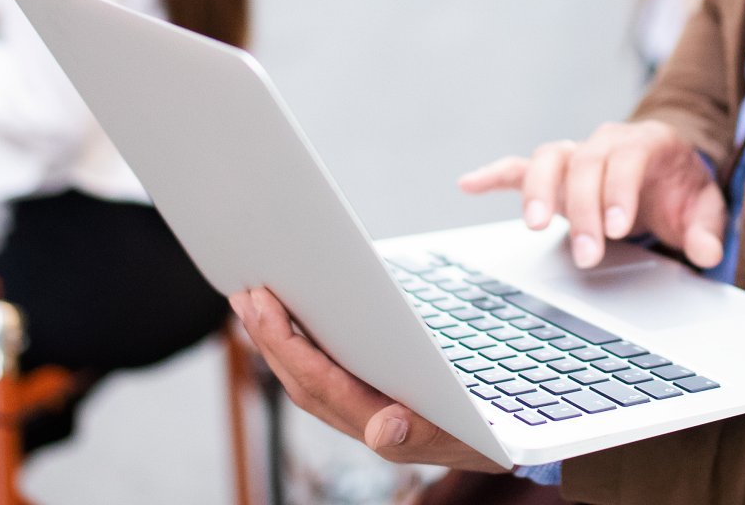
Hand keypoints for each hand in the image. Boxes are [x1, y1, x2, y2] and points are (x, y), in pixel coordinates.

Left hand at [233, 288, 500, 471]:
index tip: (264, 306)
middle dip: (269, 338)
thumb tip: (383, 430)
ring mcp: (361, 414)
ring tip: (253, 303)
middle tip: (244, 294)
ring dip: (276, 342)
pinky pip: (323, 375)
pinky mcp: (368, 401)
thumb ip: (420, 433)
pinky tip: (292, 322)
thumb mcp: (466, 430)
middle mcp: (362, 422)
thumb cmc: (484, 435)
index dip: (287, 345)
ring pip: (306, 379)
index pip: (319, 384)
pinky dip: (300, 348)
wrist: (500, 450)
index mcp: (381, 427)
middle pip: (301, 381)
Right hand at [459, 119, 727, 270]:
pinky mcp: (556, 172)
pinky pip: (521, 167)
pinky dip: (495, 174)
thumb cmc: (683, 188)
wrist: (667, 169)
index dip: (618, 189)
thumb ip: (708, 228)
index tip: (616, 226)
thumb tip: (707, 253)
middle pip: (585, 164)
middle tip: (587, 255)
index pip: (626, 158)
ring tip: (532, 226)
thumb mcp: (706, 206)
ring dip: (538, 191)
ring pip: (550, 159)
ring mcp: (578, 155)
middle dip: (583, 210)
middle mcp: (606, 142)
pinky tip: (469, 184)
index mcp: (646, 143)